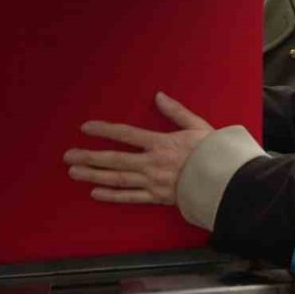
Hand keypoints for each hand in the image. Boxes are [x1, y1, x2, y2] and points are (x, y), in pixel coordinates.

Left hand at [64, 92, 212, 204]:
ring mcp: (152, 182)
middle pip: (115, 159)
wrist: (226, 181)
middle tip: (68, 155)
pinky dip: (112, 195)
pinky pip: (130, 198)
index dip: (104, 130)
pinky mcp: (157, 198)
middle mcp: (152, 163)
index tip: (86, 128)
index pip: (126, 134)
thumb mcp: (197, 126)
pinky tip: (96, 192)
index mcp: (161, 143)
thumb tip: (158, 96)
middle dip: (89, 156)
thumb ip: (176, 112)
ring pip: (118, 178)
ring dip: (94, 174)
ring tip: (74, 172)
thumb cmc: (214, 152)